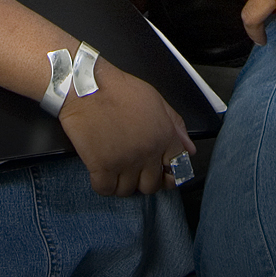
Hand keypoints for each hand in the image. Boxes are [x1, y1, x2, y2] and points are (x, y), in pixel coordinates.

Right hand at [56, 58, 193, 196]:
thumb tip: (189, 149)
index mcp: (163, 135)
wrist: (86, 86)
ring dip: (121, 182)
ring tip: (115, 165)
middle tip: (132, 167)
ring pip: (128, 190)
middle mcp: (147, 152)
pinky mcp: (102, 168)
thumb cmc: (119, 89)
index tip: (161, 173)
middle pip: (151, 185)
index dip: (170, 173)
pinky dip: (103, 184)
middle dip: (143, 179)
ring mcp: (125, 162)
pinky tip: (101, 170)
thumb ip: (175, 124)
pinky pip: (106, 190)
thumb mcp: (154, 99)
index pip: (177, 167)